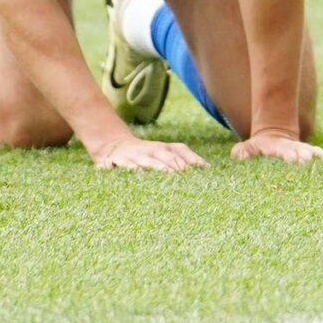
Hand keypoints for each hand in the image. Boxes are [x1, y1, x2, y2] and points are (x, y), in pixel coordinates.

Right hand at [90, 133, 207, 171]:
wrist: (114, 145)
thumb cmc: (147, 153)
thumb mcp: (165, 152)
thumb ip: (185, 158)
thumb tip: (208, 168)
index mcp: (165, 148)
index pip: (180, 151)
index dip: (191, 160)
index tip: (202, 171)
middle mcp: (152, 150)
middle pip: (166, 157)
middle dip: (176, 166)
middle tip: (186, 176)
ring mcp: (135, 155)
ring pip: (147, 162)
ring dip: (157, 167)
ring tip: (166, 174)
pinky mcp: (119, 160)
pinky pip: (125, 165)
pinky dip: (131, 169)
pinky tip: (137, 174)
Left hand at [231, 130, 322, 164]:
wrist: (274, 136)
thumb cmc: (258, 148)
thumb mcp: (247, 147)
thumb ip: (242, 151)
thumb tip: (239, 156)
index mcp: (278, 148)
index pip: (284, 152)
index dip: (289, 155)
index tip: (293, 159)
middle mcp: (293, 148)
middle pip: (301, 151)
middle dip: (305, 156)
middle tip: (309, 160)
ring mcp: (303, 150)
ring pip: (313, 152)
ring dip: (319, 156)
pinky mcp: (310, 153)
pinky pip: (320, 154)